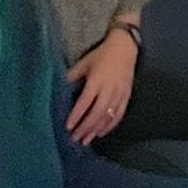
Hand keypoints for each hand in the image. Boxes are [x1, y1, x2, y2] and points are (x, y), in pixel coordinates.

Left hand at [66, 29, 138, 144]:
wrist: (125, 48)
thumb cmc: (102, 54)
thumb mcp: (84, 63)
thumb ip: (72, 76)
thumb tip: (60, 88)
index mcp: (96, 80)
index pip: (85, 102)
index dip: (76, 115)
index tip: (68, 126)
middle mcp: (108, 89)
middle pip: (96, 113)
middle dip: (85, 127)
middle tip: (75, 138)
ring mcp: (119, 94)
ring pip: (107, 117)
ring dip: (96, 130)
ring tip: (86, 140)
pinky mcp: (126, 97)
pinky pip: (118, 115)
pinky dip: (110, 126)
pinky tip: (101, 133)